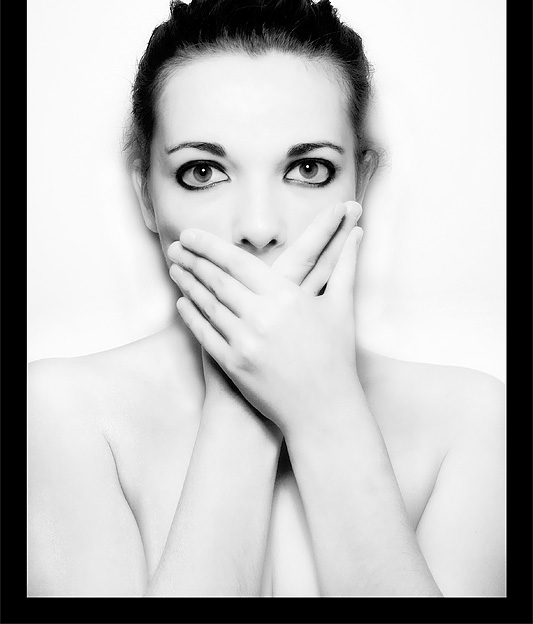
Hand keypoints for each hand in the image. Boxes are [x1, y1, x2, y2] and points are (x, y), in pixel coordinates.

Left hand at [168, 204, 363, 436]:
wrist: (324, 410)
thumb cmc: (336, 356)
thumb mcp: (341, 307)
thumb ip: (344, 265)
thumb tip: (359, 232)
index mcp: (286, 297)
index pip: (238, 262)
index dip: (210, 245)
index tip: (191, 234)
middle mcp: (261, 316)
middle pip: (217, 280)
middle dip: (193, 260)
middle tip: (175, 246)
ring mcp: (245, 342)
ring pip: (207, 305)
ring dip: (188, 284)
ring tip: (175, 268)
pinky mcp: (234, 365)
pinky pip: (205, 334)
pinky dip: (191, 316)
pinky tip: (182, 303)